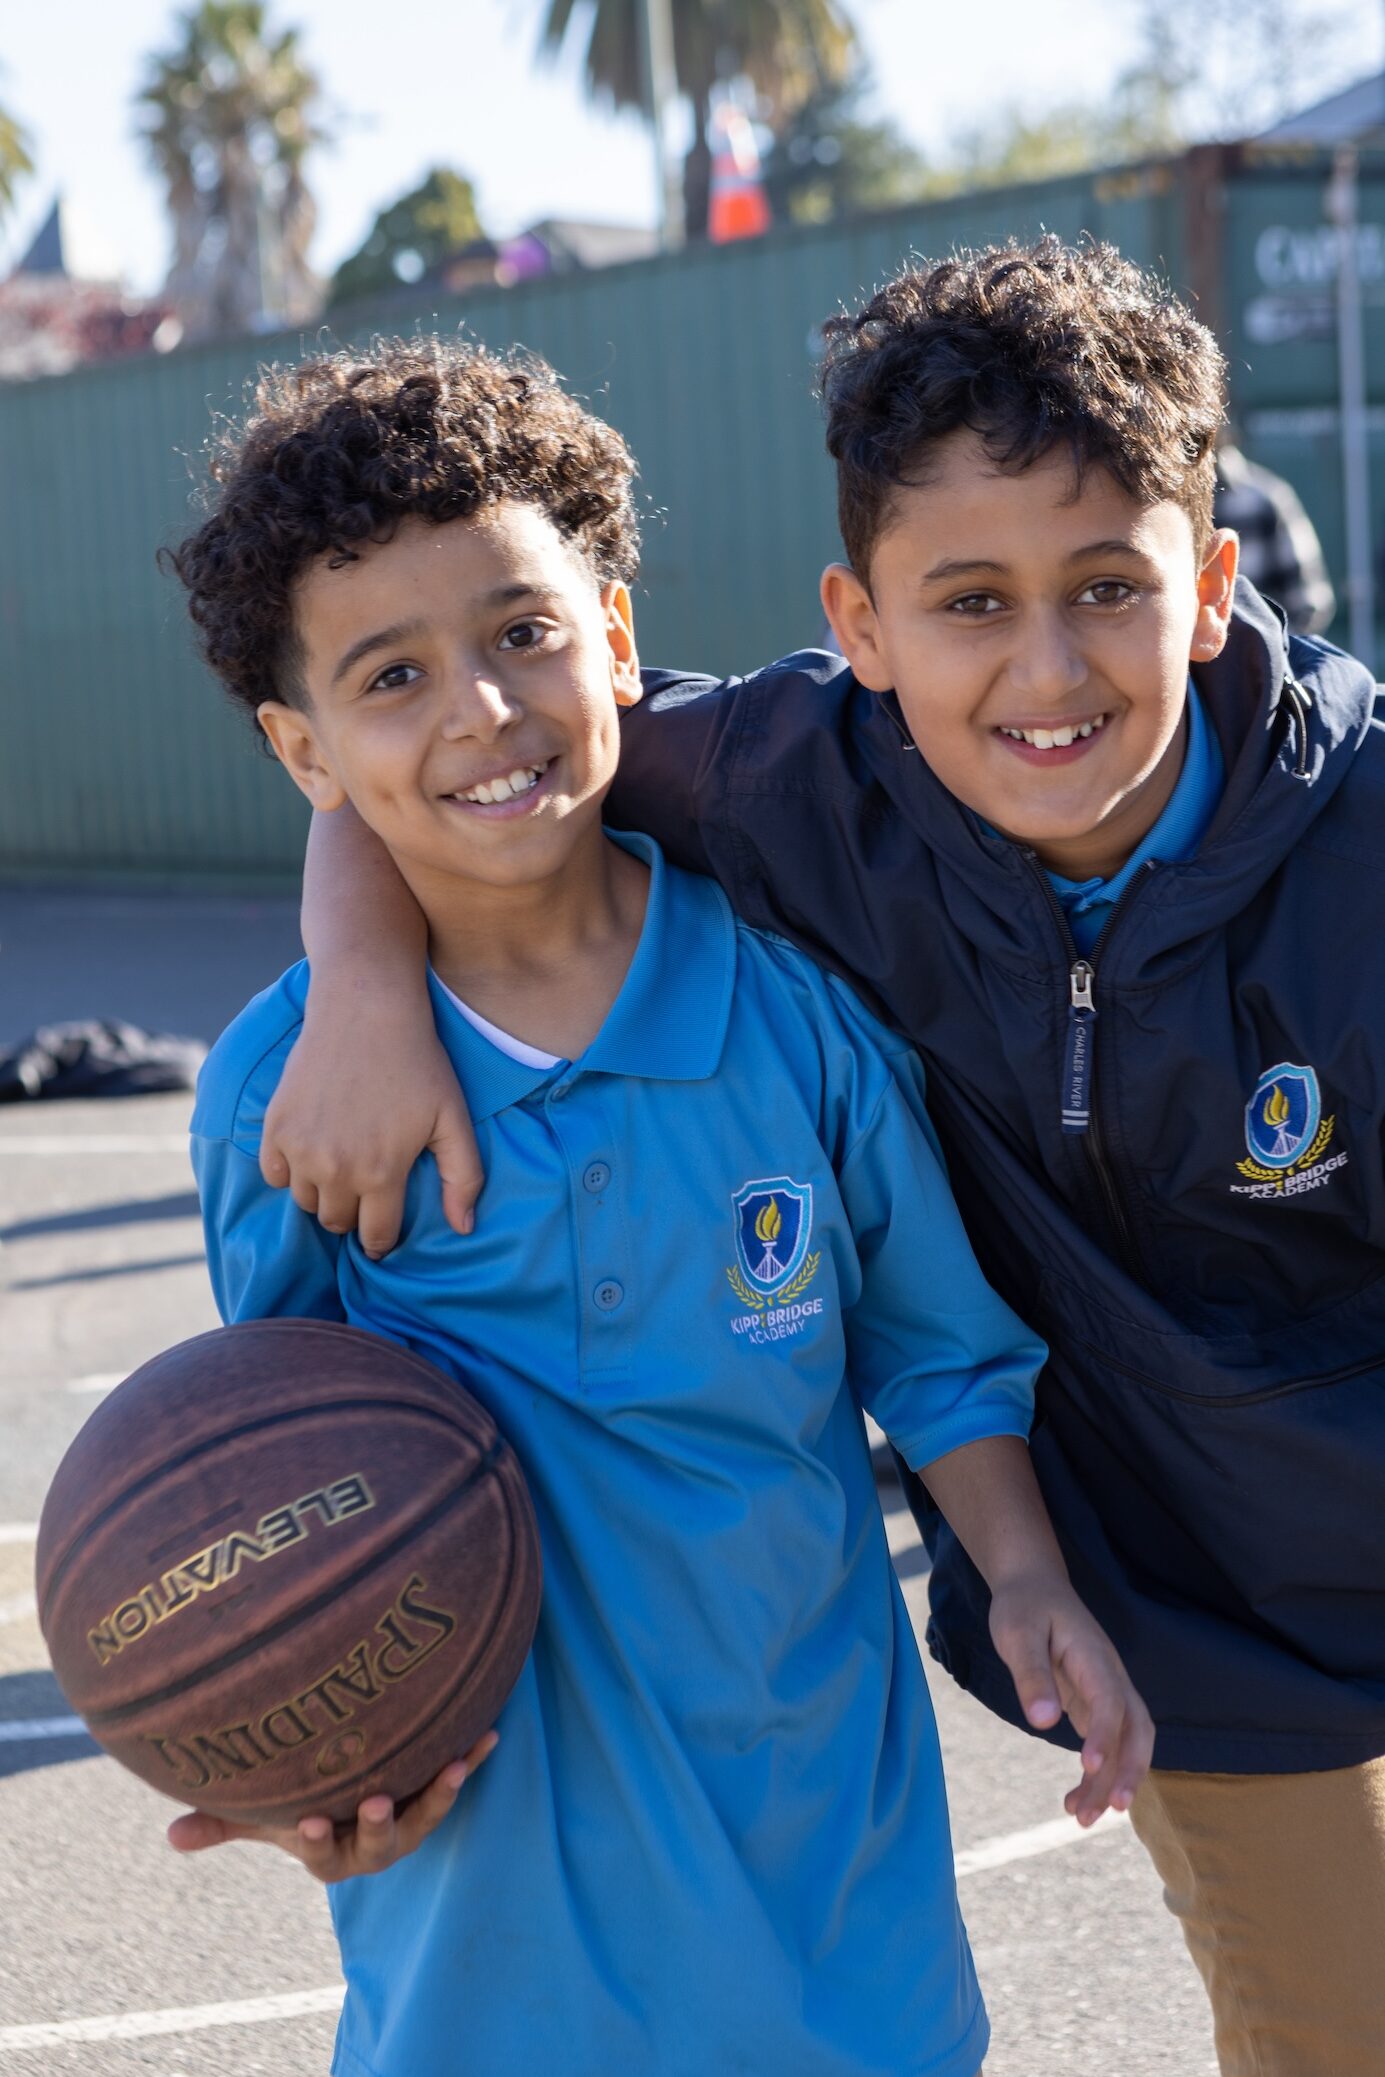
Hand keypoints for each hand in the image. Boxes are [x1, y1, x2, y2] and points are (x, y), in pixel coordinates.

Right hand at [165, 1732, 497, 1883]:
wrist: (354, 1803)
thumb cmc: (302, 1804)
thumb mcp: (262, 1814)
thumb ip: (223, 1822)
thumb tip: (169, 1835)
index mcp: (331, 1852)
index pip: (323, 1855)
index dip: (318, 1842)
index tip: (309, 1822)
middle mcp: (374, 1845)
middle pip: (379, 1844)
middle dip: (378, 1825)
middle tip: (376, 1802)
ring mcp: (407, 1822)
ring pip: (424, 1817)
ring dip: (439, 1794)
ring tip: (451, 1768)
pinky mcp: (433, 1794)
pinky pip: (455, 1778)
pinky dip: (473, 1759)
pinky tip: (489, 1733)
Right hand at [260, 994, 482, 1254]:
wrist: (366, 1010)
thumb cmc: (418, 1063)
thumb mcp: (453, 1118)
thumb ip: (463, 1178)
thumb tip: (464, 1229)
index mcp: (381, 1173)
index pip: (375, 1236)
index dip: (383, 1238)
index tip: (384, 1231)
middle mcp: (336, 1169)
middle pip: (337, 1222)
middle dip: (354, 1213)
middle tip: (366, 1187)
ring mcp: (300, 1149)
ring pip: (306, 1201)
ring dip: (323, 1193)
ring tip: (342, 1164)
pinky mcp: (275, 1127)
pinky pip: (275, 1175)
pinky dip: (290, 1171)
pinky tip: (313, 1149)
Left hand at [988, 1577, 1152, 1825]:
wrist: (1034, 1585)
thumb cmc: (1024, 1607)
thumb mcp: (1016, 1633)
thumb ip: (1031, 1676)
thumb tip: (1043, 1723)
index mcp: (1094, 1656)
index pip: (1110, 1700)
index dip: (1104, 1734)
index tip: (1087, 1766)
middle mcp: (1110, 1677)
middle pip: (1137, 1729)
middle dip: (1130, 1770)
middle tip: (1109, 1809)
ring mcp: (1107, 1692)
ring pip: (1125, 1744)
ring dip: (1110, 1782)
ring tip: (1080, 1818)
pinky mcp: (1095, 1704)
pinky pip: (1108, 1745)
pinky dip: (1097, 1775)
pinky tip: (1073, 1800)